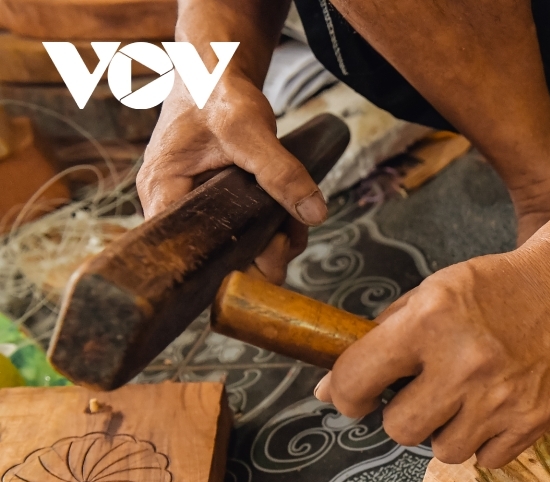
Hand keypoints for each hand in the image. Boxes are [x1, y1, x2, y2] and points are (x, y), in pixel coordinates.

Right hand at [136, 73, 324, 282]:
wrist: (215, 71)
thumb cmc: (215, 93)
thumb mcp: (249, 130)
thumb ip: (281, 172)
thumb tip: (314, 214)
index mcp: (163, 190)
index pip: (184, 250)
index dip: (221, 267)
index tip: (259, 269)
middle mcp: (173, 205)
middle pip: (215, 253)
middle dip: (258, 255)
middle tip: (288, 241)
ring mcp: (196, 206)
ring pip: (235, 243)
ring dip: (271, 242)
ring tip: (295, 228)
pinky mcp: (218, 204)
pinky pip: (244, 227)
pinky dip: (271, 228)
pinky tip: (293, 219)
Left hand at [314, 249, 549, 467]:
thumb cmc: (493, 291)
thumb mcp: (431, 293)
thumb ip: (381, 338)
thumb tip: (331, 389)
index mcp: (429, 322)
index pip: (358, 381)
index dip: (347, 396)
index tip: (354, 398)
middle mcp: (464, 363)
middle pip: (400, 429)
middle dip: (403, 416)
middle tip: (422, 396)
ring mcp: (501, 397)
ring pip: (444, 452)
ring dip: (446, 432)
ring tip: (463, 403)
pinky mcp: (533, 419)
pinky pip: (487, 460)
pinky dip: (485, 442)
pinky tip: (492, 411)